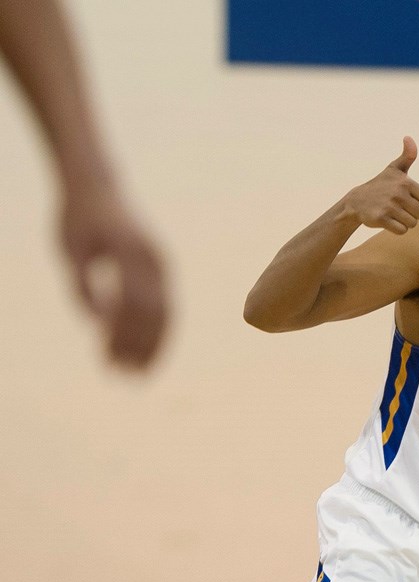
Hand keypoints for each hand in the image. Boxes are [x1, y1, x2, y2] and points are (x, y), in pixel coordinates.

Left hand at [60, 182, 168, 369]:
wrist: (97, 186)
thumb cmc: (77, 218)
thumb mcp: (70, 252)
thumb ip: (83, 287)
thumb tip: (97, 325)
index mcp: (130, 251)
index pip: (129, 305)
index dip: (120, 338)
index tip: (108, 363)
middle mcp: (153, 259)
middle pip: (151, 314)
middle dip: (138, 349)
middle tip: (124, 378)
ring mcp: (162, 264)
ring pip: (164, 314)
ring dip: (151, 347)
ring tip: (138, 374)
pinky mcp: (162, 269)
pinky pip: (166, 307)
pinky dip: (158, 333)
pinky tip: (147, 353)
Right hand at [345, 136, 418, 234]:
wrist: (357, 201)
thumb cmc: (381, 185)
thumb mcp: (394, 169)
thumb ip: (407, 156)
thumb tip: (409, 138)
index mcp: (405, 182)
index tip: (408, 198)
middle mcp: (398, 193)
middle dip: (413, 214)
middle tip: (399, 208)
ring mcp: (390, 206)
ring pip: (412, 224)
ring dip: (405, 222)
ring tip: (393, 214)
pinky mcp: (382, 219)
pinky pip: (402, 231)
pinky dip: (397, 229)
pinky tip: (388, 221)